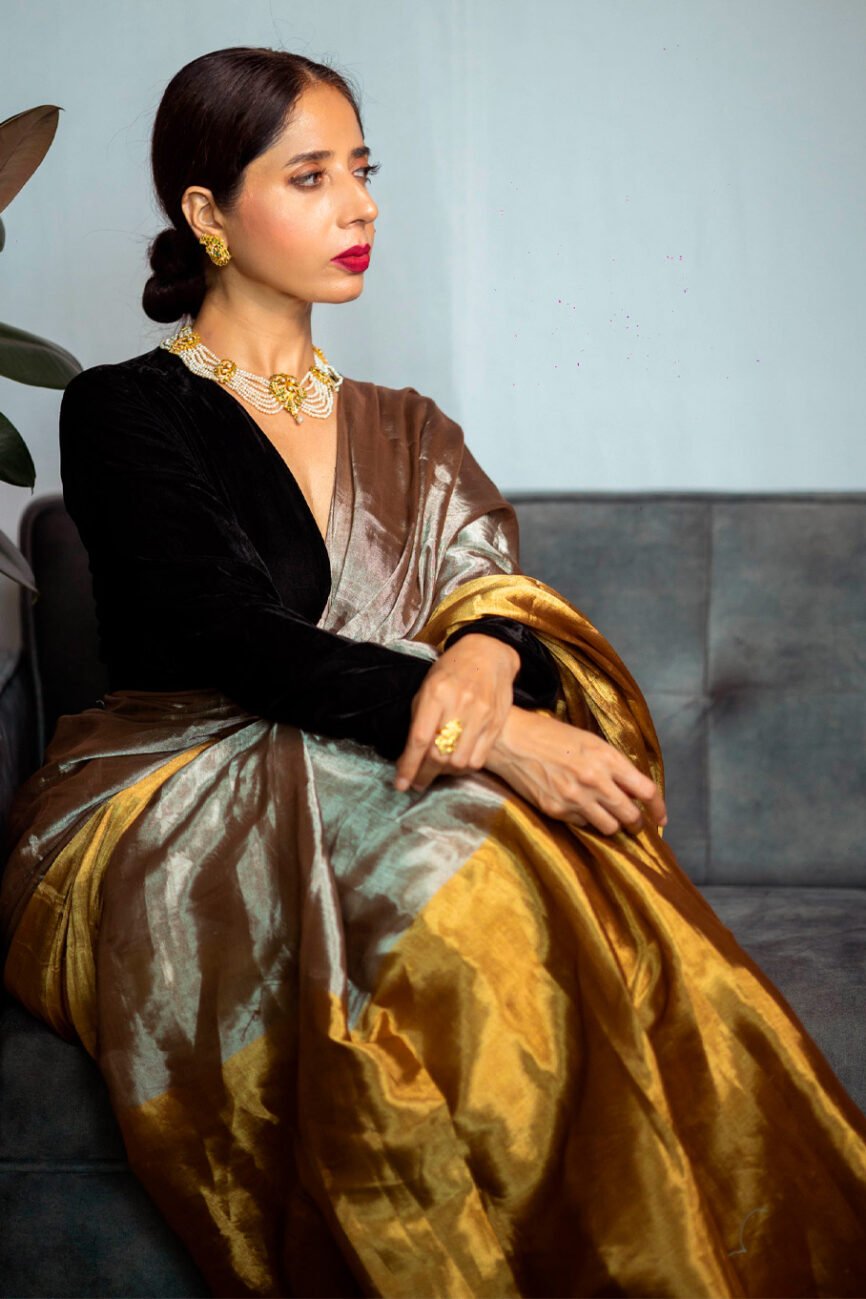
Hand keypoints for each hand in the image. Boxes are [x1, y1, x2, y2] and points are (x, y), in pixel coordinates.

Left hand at [393, 634, 520, 792]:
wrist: (489, 654)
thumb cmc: (452, 670)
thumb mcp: (428, 686)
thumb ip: (419, 717)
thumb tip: (409, 753)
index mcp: (436, 693)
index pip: (419, 739)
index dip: (409, 766)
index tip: (401, 784)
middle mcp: (459, 705)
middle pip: (438, 754)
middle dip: (424, 774)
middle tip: (417, 783)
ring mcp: (481, 716)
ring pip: (459, 762)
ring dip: (444, 774)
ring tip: (437, 771)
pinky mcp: (495, 724)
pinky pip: (478, 759)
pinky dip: (464, 768)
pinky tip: (456, 763)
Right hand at [484, 706, 667, 834]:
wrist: (512, 741)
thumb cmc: (551, 735)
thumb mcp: (590, 741)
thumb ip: (613, 765)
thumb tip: (633, 789)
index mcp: (607, 758)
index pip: (646, 791)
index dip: (658, 808)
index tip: (660, 817)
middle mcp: (594, 780)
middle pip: (631, 815)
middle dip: (637, 823)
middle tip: (634, 823)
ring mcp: (575, 798)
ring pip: (610, 828)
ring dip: (613, 825)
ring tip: (607, 817)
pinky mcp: (557, 811)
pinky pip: (583, 825)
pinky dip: (586, 820)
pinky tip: (579, 808)